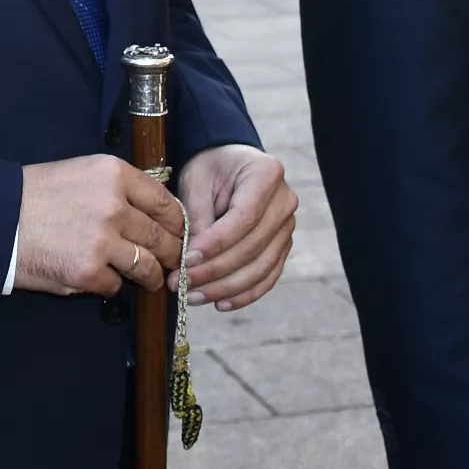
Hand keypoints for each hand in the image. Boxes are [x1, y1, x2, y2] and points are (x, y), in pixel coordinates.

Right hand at [14, 156, 185, 295]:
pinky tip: (99, 278)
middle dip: (170, 254)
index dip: (177, 224)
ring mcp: (102, 241)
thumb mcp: (82, 173)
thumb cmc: (37, 195)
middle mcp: (114, 205)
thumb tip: (155, 214)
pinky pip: (117, 285)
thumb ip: (120, 189)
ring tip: (148, 279)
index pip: (165, 203)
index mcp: (114, 174)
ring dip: (150, 276)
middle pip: (161, 237)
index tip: (177, 234)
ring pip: (147, 266)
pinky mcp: (88, 271)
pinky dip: (111, 285)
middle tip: (170, 262)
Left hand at [175, 144, 297, 309]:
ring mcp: (288, 227)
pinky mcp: (282, 247)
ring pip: (261, 267)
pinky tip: (219, 303)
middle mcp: (285, 201)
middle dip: (214, 271)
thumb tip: (191, 260)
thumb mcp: (197, 180)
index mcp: (267, 174)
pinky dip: (244, 294)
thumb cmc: (210, 168)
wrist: (229, 165)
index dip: (216, 244)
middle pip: (253, 247)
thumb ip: (197, 216)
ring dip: (226, 288)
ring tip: (193, 297)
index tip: (187, 260)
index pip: (244, 217)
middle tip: (181, 283)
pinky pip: (267, 277)